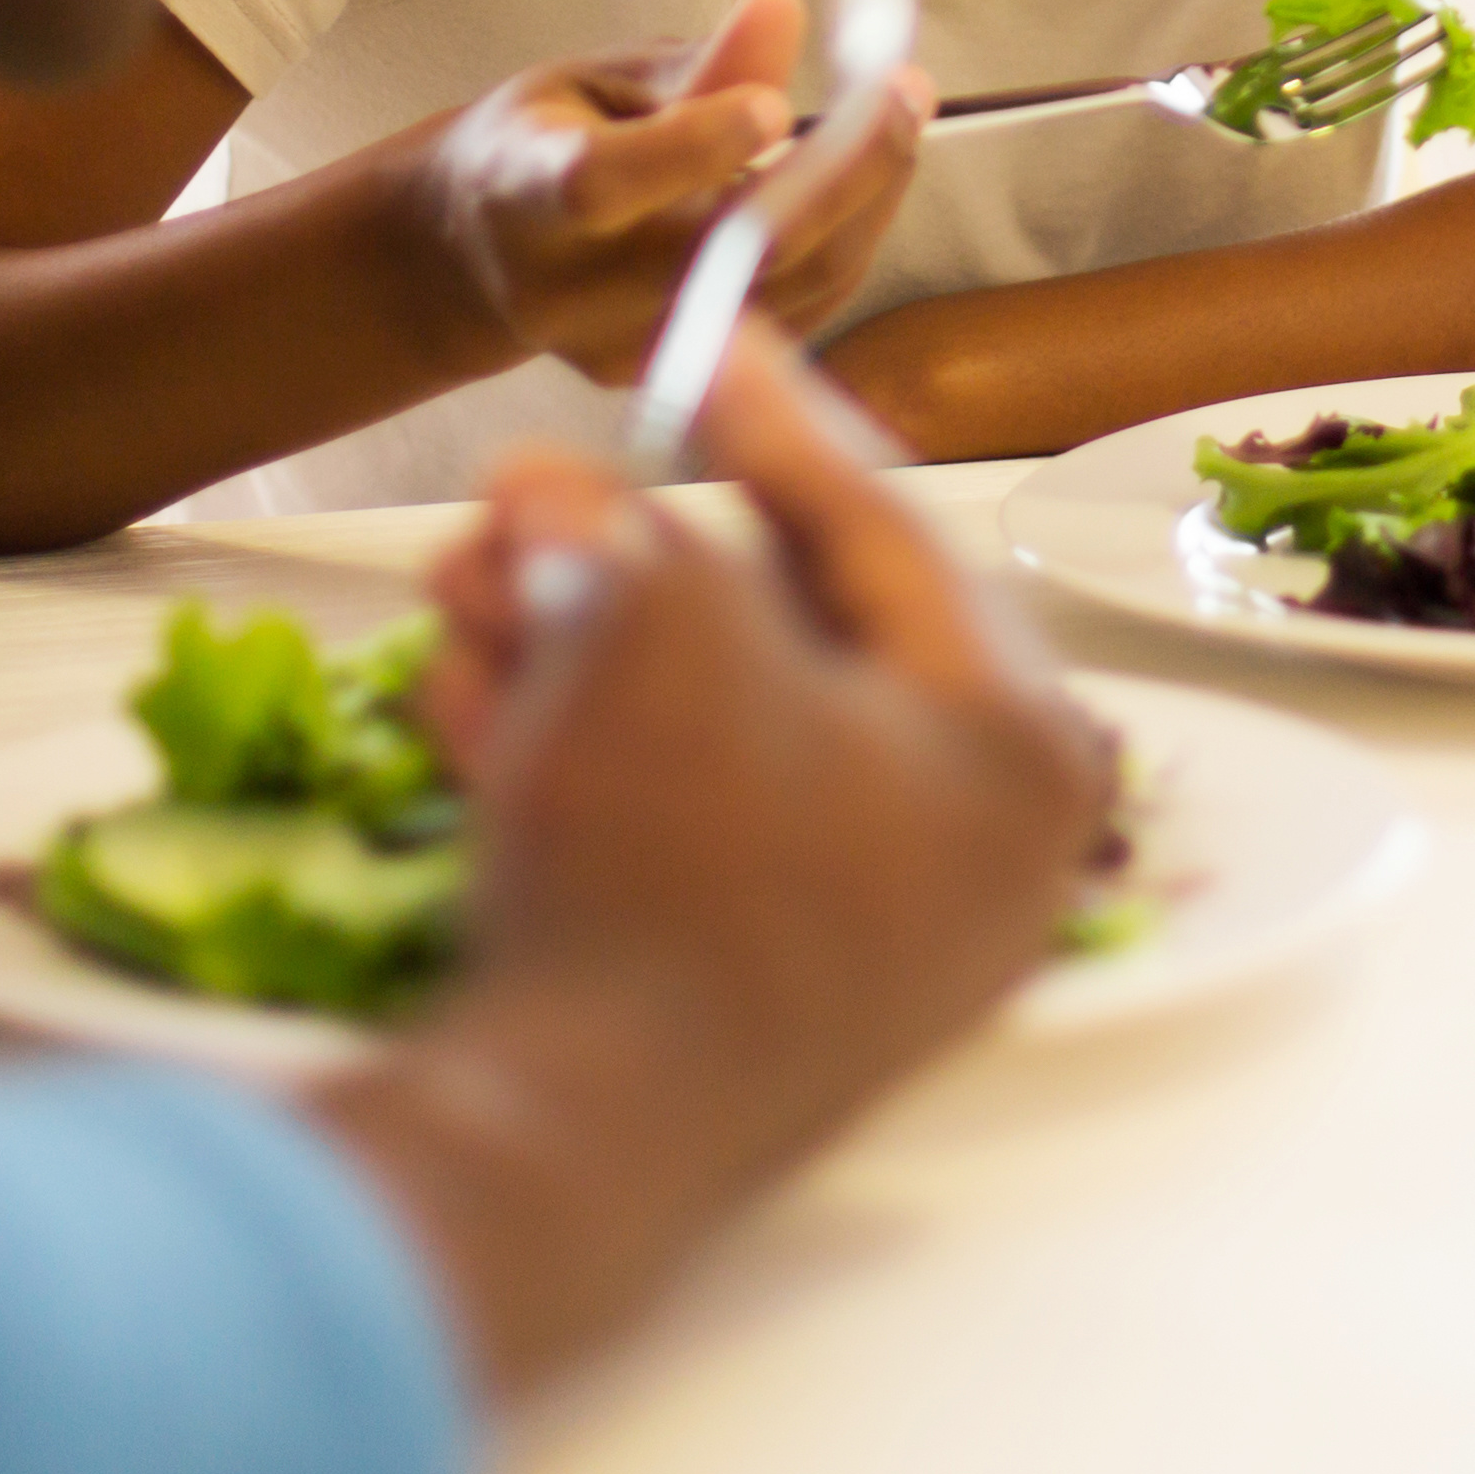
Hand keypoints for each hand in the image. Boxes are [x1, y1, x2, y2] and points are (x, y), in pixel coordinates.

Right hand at [313, 331, 1110, 1395]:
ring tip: (458, 591)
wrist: (564, 1142)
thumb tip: (561, 498)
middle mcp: (973, 854)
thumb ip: (623, 530)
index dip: (780, 416)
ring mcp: (868, 942)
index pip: (892, 536)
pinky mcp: (755, 1003)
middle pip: (787, 637)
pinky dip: (578, 756)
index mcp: (1016, 749)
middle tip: (519, 493)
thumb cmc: (662, 852)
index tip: (714, 331)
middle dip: (626, 554)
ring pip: (707, 730)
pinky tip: (469, 698)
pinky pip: (673, 829)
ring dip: (575, 646)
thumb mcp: (649, 623)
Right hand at [408, 0, 928, 384]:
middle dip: (836, 171)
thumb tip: (783, 11)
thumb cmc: (543, 144)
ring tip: (898, 121)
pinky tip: (867, 183)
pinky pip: (792, 317)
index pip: (604, 183)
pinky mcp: (677, 380)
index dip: (694, 145)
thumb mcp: (595, 80)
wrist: (479, 258)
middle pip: (722, 252)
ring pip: (781, 290)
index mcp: (521, 196)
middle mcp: (569, 291)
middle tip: (905, 91)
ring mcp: (624, 351)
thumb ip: (693, 66)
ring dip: (863, 204)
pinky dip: (844, 245)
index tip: (777, 102)